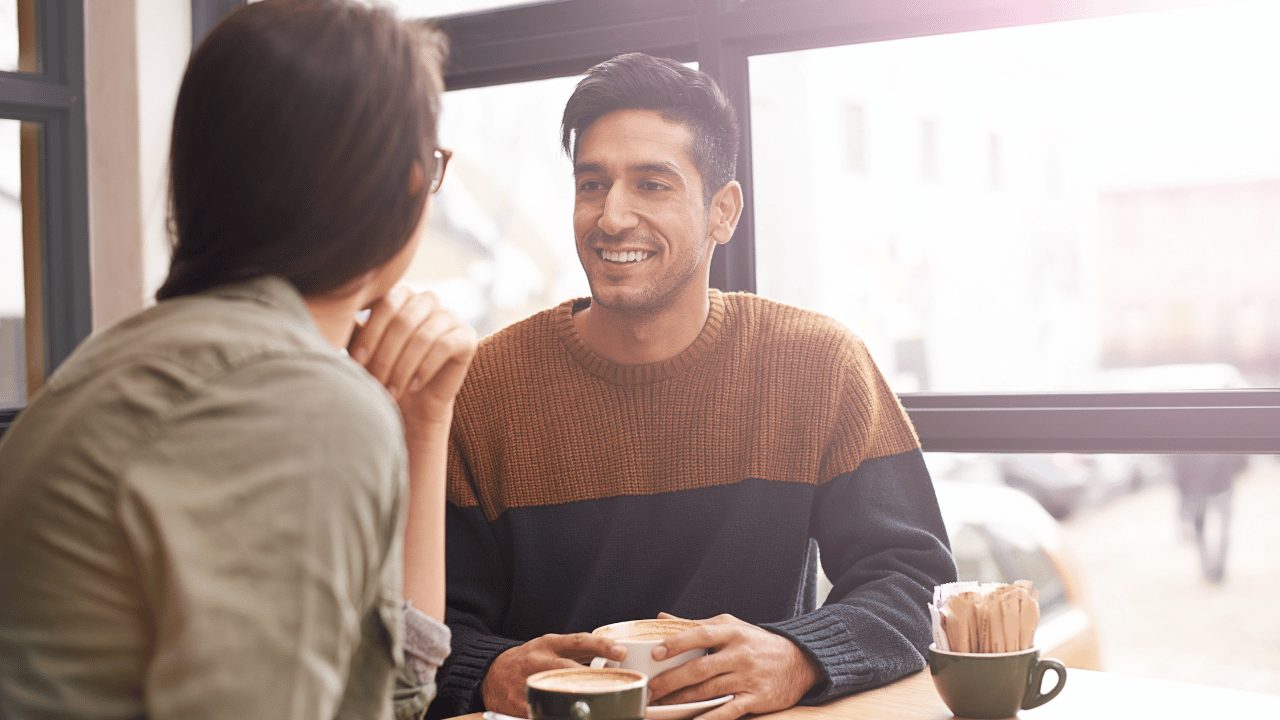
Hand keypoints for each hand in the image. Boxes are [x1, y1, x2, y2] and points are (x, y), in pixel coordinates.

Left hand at [348, 287, 476, 429]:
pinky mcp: (466, 336)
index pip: (385, 305)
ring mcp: (449, 316)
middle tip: (375, 382)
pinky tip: (413, 385)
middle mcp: (427, 300)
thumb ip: (352, 330)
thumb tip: (330, 315)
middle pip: (404, 320)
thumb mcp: (363, 350)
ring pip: (423, 336)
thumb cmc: (382, 372)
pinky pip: (445, 346)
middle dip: (386, 355)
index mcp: (400, 295)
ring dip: (403, 367)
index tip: (355, 362)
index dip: (370, 334)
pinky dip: (425, 368)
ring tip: (392, 390)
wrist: (411, 403)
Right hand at [482, 634, 626, 715]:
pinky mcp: (520, 704)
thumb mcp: (551, 647)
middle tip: (617, 685)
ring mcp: (529, 682)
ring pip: (557, 692)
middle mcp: (539, 661)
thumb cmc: (530, 659)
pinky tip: (575, 715)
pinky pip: (542, 710)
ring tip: (600, 705)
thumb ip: (579, 653)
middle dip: (594, 678)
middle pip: (570, 669)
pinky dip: (559, 714)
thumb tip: (615, 657)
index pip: (579, 641)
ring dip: (579, 700)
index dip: (602, 645)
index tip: (622, 651)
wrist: (492, 672)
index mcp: (549, 644)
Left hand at [646, 613, 820, 719]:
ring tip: (659, 707)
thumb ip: (696, 625)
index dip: (676, 644)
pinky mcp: (756, 698)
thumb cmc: (757, 643)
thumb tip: (661, 619)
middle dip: (669, 681)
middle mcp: (739, 654)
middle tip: (648, 690)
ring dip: (680, 701)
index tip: (655, 654)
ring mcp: (747, 677)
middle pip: (699, 668)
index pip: (699, 635)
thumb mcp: (731, 626)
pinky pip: (727, 711)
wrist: (800, 660)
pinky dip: (708, 719)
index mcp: (731, 633)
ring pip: (708, 691)